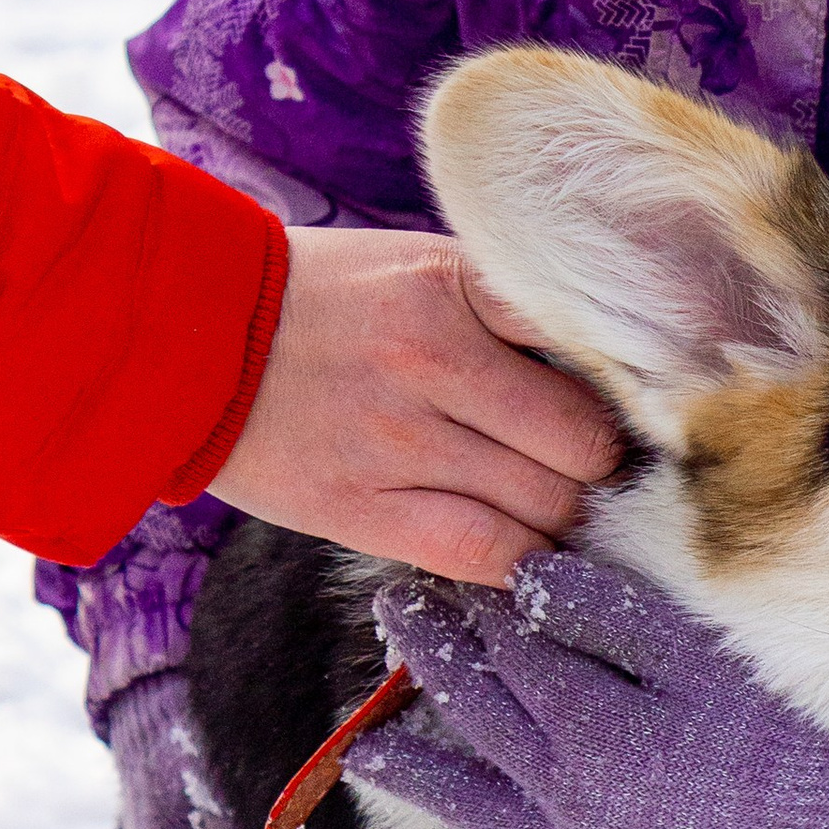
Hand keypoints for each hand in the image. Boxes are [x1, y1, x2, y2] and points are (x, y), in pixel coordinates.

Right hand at [210, 228, 621, 579]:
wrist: (183, 333)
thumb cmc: (320, 297)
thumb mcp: (417, 267)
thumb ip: (506, 310)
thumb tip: (608, 370)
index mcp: (453, 286)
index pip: (588, 341)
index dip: (631, 383)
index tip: (645, 403)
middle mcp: (431, 360)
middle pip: (582, 442)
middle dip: (605, 463)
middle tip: (605, 467)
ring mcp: (395, 440)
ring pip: (544, 506)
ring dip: (569, 517)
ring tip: (564, 507)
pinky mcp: (359, 507)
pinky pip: (483, 553)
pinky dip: (523, 560)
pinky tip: (529, 550)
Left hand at [350, 550, 828, 828]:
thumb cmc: (774, 731)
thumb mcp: (698, 654)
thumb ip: (606, 613)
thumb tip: (525, 573)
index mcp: (592, 728)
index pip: (510, 650)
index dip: (476, 602)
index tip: (447, 564)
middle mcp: (564, 798)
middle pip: (476, 713)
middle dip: (431, 655)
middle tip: (394, 611)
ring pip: (465, 800)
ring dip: (412, 764)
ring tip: (367, 741)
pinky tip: (449, 811)